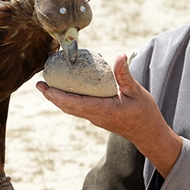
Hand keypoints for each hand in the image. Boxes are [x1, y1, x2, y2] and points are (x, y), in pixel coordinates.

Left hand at [37, 53, 181, 176]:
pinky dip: (69, 99)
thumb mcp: (136, 92)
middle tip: (40, 83)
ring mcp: (96, 118)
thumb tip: (119, 56)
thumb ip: (124, 75)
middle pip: (67, 107)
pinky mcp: (99, 117)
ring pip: (72, 109)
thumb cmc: (144, 114)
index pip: (73, 103)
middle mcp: (95, 116)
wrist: (149, 134)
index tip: (43, 86)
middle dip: (52, 96)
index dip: (56, 95)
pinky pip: (79, 108)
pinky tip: (68, 90)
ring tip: (48, 86)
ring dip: (58, 98)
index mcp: (102, 110)